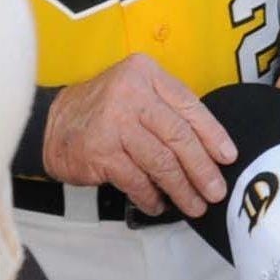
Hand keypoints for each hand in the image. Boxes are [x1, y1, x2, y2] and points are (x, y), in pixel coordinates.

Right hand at [43, 54, 238, 216]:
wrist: (51, 123)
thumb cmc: (103, 110)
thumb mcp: (135, 92)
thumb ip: (167, 109)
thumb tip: (208, 150)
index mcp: (146, 73)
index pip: (189, 105)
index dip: (213, 134)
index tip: (229, 157)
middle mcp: (131, 93)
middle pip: (179, 135)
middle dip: (202, 168)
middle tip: (216, 190)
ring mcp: (115, 122)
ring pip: (161, 161)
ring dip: (181, 189)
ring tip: (194, 205)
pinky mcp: (101, 151)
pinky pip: (137, 180)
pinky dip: (151, 196)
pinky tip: (159, 205)